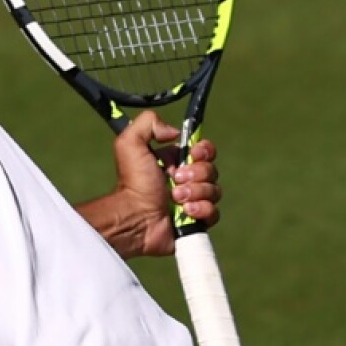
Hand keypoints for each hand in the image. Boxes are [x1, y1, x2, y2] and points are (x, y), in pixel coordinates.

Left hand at [76, 112, 222, 258]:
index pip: (204, 150)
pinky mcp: (197, 221)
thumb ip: (148, 123)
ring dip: (196, 192)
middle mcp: (186, 180)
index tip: (193, 154)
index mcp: (174, 161)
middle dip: (197, 173)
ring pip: (214, 190)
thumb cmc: (133, 182)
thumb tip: (175, 132)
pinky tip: (185, 212)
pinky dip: (201, 210)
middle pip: (211, 169)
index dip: (203, 150)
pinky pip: (213, 212)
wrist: (135, 217)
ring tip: (175, 198)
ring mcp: (193, 201)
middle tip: (176, 179)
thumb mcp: (130, 143)